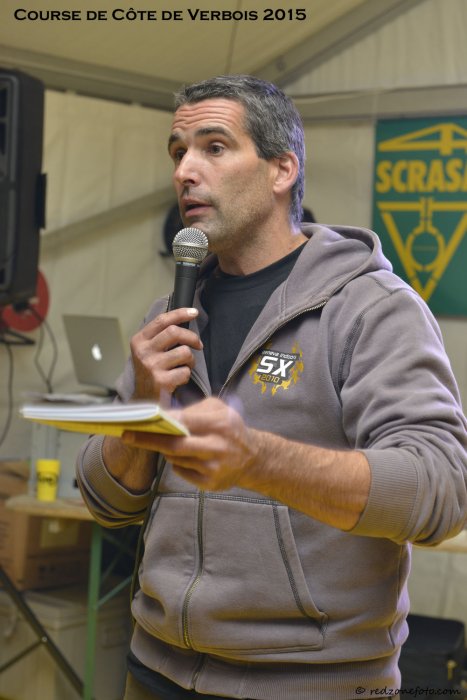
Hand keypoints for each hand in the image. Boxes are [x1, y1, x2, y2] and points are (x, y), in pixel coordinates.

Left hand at [122, 397, 258, 490]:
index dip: (159, 422)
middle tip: (127, 436)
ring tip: (161, 442)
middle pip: (174, 445)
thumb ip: (193, 409)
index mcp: (219, 423)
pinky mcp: (210, 483)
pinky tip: (185, 457)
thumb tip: (164, 415)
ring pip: (176, 458)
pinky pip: (182, 471)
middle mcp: (217, 446)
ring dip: (165, 449)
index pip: (182, 421)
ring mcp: (213, 467)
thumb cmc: (230, 427)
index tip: (137, 421)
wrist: (253, 458)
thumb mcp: (218, 409)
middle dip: (148, 440)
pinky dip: (177, 462)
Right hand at [130, 307, 202, 402]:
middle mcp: (143, 351)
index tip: (194, 312)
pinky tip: (178, 379)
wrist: (142, 402)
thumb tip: (184, 320)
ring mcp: (151, 366)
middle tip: (198, 345)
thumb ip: (160, 336)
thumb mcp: (148, 351)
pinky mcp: (160, 381)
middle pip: (174, 332)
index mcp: (139, 340)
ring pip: (184, 352)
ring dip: (191, 360)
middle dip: (192, 337)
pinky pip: (185, 371)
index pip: (162, 320)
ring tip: (185, 366)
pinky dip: (186, 375)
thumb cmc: (150, 373)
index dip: (180, 313)